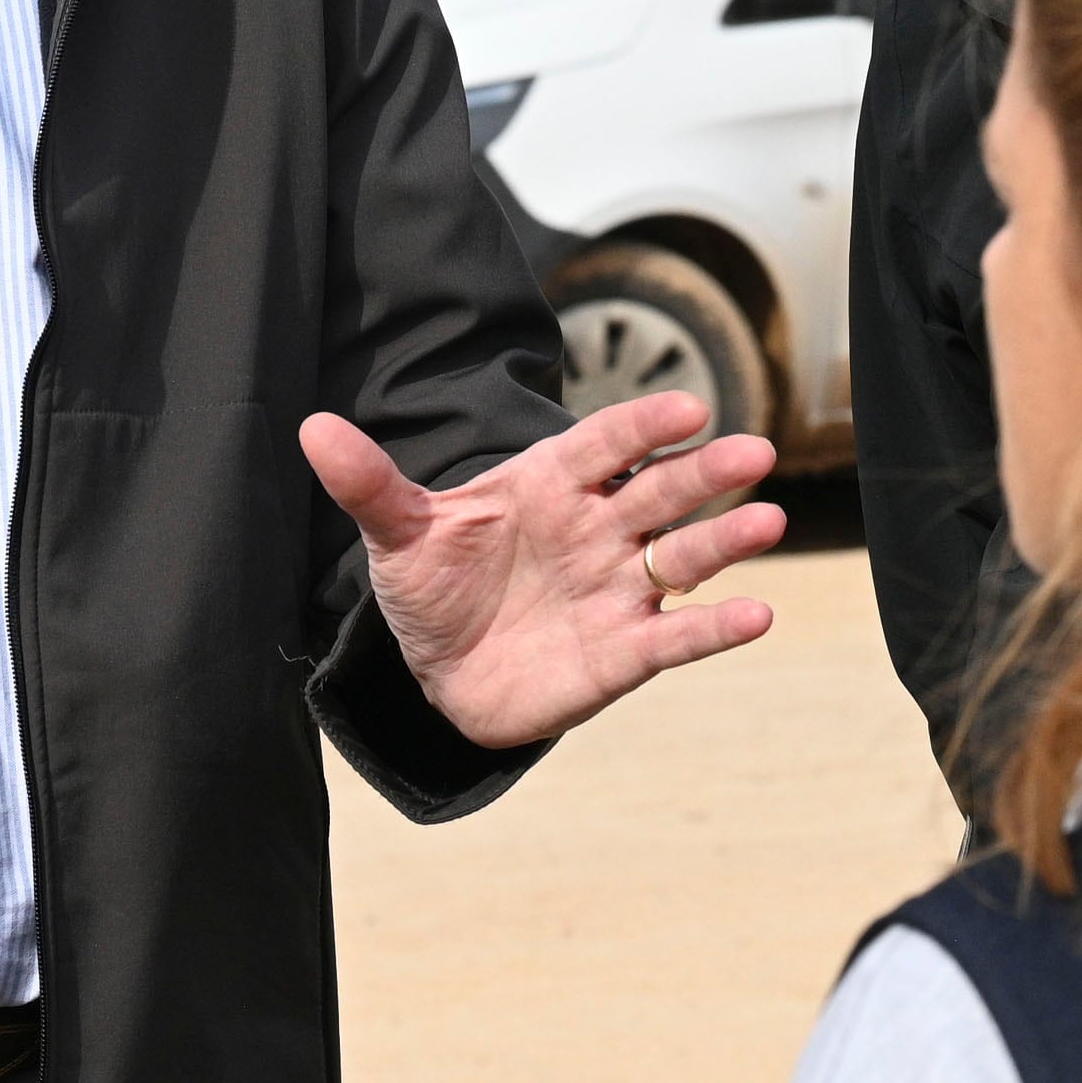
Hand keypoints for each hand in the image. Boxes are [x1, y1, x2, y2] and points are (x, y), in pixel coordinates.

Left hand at [300, 394, 785, 749]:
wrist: (440, 674)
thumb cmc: (432, 587)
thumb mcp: (397, 535)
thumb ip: (370, 484)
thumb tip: (312, 429)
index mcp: (550, 485)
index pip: (604, 444)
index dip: (642, 427)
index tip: (686, 408)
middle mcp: (597, 530)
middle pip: (660, 493)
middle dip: (706, 474)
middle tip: (753, 451)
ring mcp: (616, 590)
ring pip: (682, 558)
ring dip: (726, 542)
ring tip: (769, 522)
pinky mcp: (624, 653)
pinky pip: (677, 638)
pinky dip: (716, 628)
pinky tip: (757, 616)